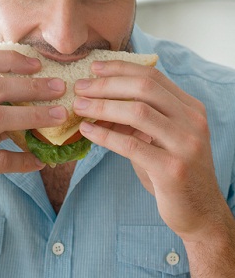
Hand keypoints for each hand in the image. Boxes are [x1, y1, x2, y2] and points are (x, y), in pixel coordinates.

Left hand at [73, 60, 227, 241]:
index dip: (120, 68)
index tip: (94, 67)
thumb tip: (97, 99)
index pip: (152, 76)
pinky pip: (131, 145)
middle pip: (144, 88)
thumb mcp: (161, 136)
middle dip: (108, 84)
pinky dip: (105, 136)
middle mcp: (192, 121)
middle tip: (80, 87)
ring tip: (79, 106)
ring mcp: (185, 144)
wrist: (200, 212)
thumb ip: (139, 116)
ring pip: (138, 112)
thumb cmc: (173, 170)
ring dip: (103, 106)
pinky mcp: (173, 169)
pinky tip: (87, 131)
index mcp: (190, 107)